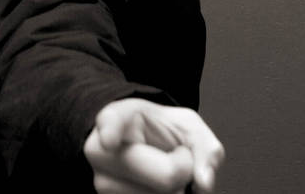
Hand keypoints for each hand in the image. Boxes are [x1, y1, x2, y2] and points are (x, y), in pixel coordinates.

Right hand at [84, 98, 224, 193]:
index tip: (109, 140)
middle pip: (166, 177)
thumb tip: (204, 182)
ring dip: (177, 190)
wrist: (140, 145)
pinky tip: (157, 188)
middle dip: (185, 169)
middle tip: (176, 155)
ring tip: (163, 171)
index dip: (111, 131)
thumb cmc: (159, 131)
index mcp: (115, 118)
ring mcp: (103, 184)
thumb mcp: (186, 124)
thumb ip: (204, 145)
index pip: (111, 121)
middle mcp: (100, 151)